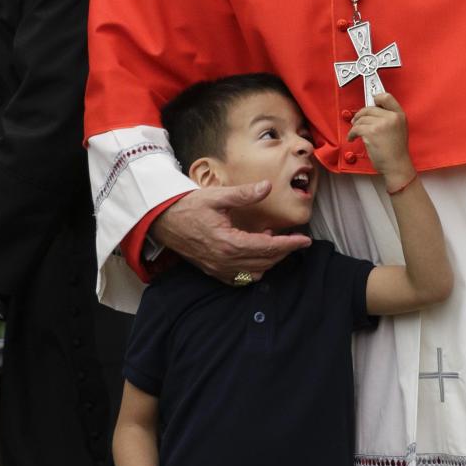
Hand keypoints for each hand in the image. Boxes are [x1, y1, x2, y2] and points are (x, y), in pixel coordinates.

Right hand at [153, 185, 310, 283]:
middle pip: (265, 262)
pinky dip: (254, 269)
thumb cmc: (187, 206)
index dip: (289, 244)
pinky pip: (240, 278)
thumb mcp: (217, 196)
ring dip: (269, 260)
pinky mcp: (213, 271)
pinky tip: (256, 252)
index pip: (268, 247)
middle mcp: (225, 261)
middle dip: (284, 252)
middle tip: (296, 240)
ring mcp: (219, 269)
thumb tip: (267, 187)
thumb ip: (244, 194)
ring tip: (275, 242)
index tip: (304, 240)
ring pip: (255, 273)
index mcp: (229, 243)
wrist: (161, 220)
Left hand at [348, 93, 414, 188]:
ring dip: (355, 127)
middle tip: (355, 121)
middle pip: (369, 108)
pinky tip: (353, 138)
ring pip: (361, 119)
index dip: (376, 97)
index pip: (386, 97)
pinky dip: (351, 134)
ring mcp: (381, 124)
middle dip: (360, 115)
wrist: (396, 165)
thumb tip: (371, 113)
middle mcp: (391, 117)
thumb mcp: (399, 129)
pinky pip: (356, 128)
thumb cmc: (396, 151)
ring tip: (355, 133)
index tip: (370, 101)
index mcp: (399, 115)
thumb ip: (389, 118)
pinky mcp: (371, 132)